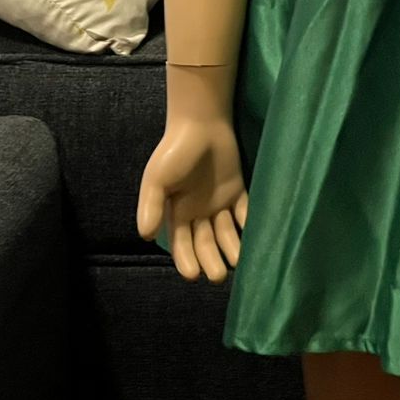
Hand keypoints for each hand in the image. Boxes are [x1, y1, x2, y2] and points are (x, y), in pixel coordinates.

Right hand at [137, 121, 248, 281]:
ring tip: (237, 261)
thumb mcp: (157, 178)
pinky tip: (254, 237)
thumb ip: (150, 205)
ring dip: (232, 248)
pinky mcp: (238, 191)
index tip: (192, 275)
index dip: (186, 260)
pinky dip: (250, 226)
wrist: (201, 123)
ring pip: (226, 233)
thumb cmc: (175, 151)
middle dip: (211, 260)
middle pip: (206, 243)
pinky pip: (245, 213)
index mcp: (177, 212)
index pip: (182, 243)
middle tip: (218, 276)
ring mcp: (219, 202)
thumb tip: (145, 236)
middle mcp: (198, 212)